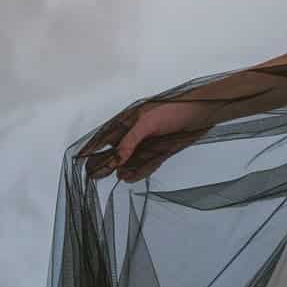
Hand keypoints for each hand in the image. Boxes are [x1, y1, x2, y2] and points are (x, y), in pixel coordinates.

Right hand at [74, 99, 213, 182]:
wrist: (205, 112)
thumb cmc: (176, 109)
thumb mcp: (148, 122)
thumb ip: (130, 141)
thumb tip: (115, 159)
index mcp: (130, 120)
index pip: (106, 136)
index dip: (93, 148)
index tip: (81, 160)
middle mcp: (138, 133)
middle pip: (116, 152)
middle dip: (107, 164)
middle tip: (96, 176)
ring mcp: (149, 143)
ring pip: (131, 161)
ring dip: (125, 169)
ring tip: (122, 176)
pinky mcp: (162, 151)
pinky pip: (147, 165)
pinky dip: (140, 171)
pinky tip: (131, 177)